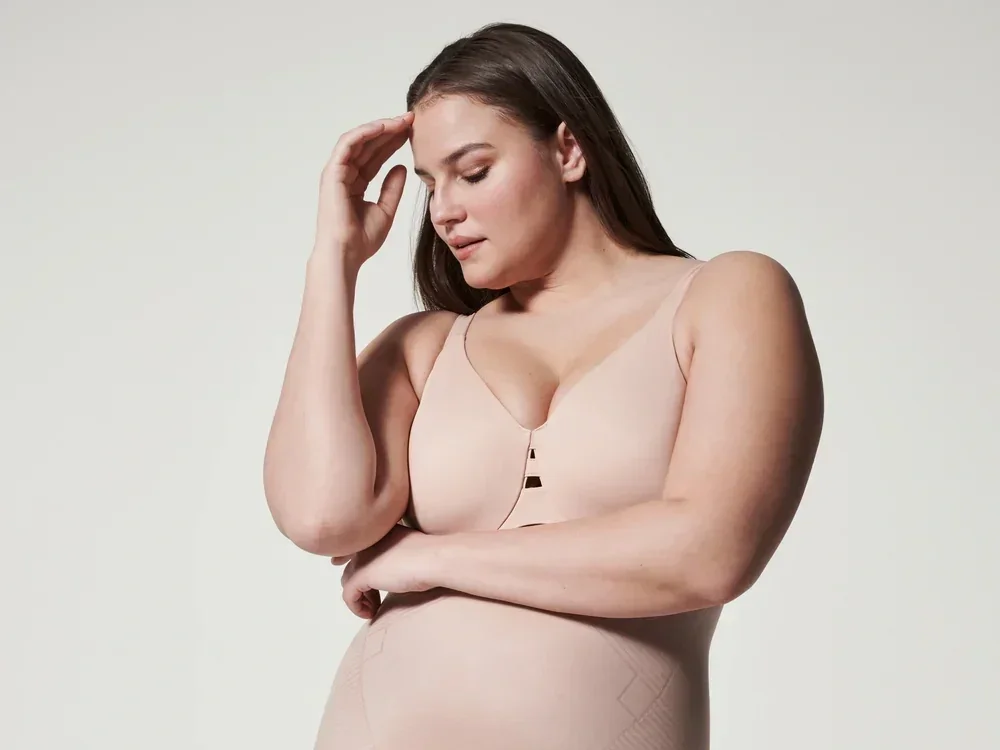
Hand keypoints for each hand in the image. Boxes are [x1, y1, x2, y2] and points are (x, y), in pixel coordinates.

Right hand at [315, 111, 413, 268]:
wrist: (346, 254)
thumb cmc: (361, 240)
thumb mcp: (386, 210)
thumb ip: (392, 188)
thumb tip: (402, 167)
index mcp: (355, 184)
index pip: (376, 156)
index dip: (393, 143)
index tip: (413, 133)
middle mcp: (344, 175)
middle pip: (369, 145)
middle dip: (390, 131)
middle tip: (411, 119)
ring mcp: (337, 172)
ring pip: (359, 140)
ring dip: (380, 128)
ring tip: (401, 120)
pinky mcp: (332, 172)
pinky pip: (348, 144)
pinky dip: (365, 133)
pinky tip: (383, 126)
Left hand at [331, 524, 437, 618]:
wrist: (434, 559)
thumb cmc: (431, 555)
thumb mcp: (409, 549)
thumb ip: (394, 554)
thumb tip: (389, 572)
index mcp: (378, 531)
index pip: (355, 547)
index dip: (348, 560)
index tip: (346, 570)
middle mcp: (366, 541)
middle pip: (351, 567)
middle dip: (359, 585)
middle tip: (374, 600)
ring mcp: (362, 557)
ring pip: (348, 581)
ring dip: (360, 597)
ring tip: (375, 607)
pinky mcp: (361, 575)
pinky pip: (349, 596)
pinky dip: (357, 607)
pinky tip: (372, 612)